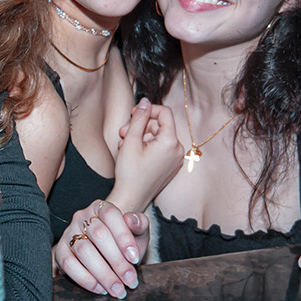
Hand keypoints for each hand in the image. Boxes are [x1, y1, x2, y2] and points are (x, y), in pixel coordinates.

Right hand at [53, 198, 147, 297]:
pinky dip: (86, 279)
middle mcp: (82, 217)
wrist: (108, 256)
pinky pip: (69, 265)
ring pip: (84, 251)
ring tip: (117, 289)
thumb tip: (131, 220)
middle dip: (117, 261)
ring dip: (103, 274)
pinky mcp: (60, 251)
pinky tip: (100, 288)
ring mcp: (68, 233)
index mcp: (101, 208)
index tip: (134, 258)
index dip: (123, 236)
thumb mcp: (137, 233)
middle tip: (129, 280)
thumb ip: (140, 224)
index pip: (110, 215)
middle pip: (98, 234)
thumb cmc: (123, 244)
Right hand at [110, 98, 183, 212]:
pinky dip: (147, 146)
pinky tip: (132, 152)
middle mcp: (177, 150)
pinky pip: (160, 148)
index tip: (133, 113)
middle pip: (160, 125)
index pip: (165, 113)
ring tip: (124, 145)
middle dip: (141, 126)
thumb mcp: (131, 140)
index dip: (148, 110)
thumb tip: (145, 102)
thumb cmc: (130, 173)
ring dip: (141, 136)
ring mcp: (175, 159)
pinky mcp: (170, 166)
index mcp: (170, 142)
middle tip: (123, 133)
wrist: (131, 199)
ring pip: (158, 137)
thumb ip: (139, 118)